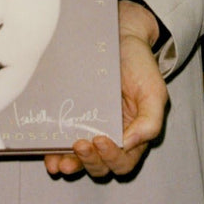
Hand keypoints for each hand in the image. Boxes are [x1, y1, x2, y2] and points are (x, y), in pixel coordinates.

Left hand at [44, 0, 167, 178]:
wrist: (121, 38)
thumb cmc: (140, 65)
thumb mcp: (154, 91)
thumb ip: (150, 121)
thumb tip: (129, 144)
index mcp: (134, 136)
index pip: (124, 161)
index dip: (112, 157)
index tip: (100, 139)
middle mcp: (112, 137)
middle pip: (101, 165)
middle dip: (90, 162)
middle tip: (79, 146)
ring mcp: (91, 129)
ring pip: (81, 160)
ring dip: (71, 164)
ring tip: (59, 162)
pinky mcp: (74, 119)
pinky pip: (64, 142)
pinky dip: (56, 152)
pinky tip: (49, 155)